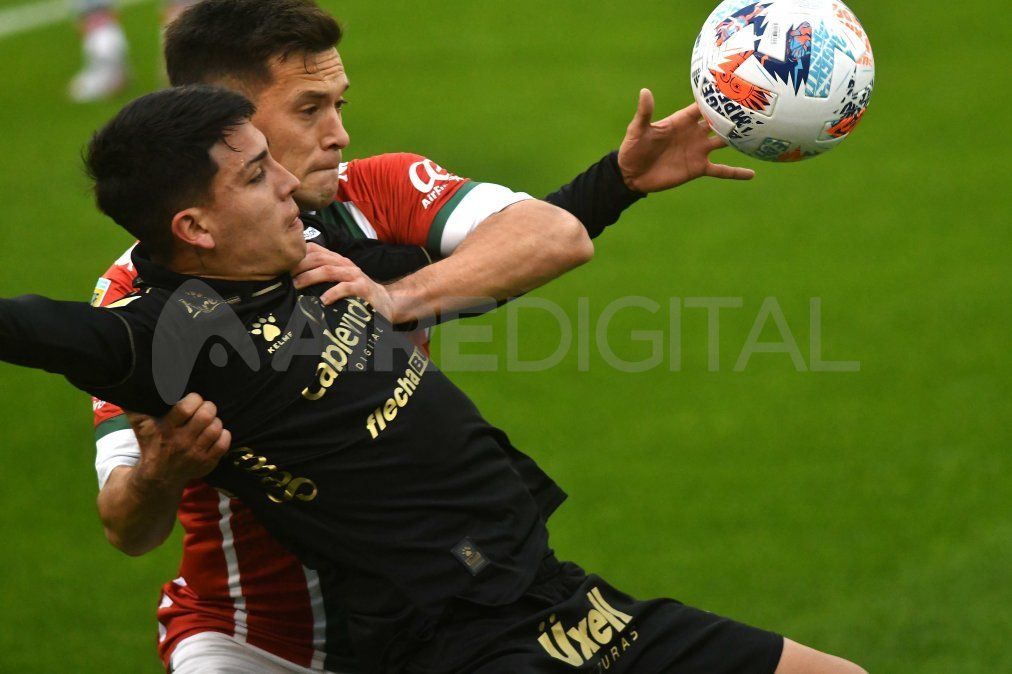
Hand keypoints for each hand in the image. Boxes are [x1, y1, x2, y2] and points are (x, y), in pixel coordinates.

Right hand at [127, 393, 230, 488]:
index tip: (193, 399)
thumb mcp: (139, 425)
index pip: (186, 408)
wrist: (158, 477)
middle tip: (204, 407)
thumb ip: (135, 405)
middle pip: (205, 416)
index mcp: (166, 429)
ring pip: (216, 428)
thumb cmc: (151, 443)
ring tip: (208, 420)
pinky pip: (224, 443)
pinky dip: (223, 435)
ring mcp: (195, 454)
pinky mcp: (207, 463)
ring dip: (215, 420)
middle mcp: (182, 442)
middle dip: (208, 407)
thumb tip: (132, 384)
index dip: (194, 399)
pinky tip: (215, 433)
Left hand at [292, 244, 394, 317]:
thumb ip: (321, 278)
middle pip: (318, 258)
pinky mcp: (363, 288)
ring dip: (310, 277)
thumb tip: (292, 282)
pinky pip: (345, 287)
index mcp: (337, 261)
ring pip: (328, 270)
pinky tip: (323, 300)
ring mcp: (354, 275)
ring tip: (297, 287)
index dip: (297, 256)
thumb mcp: (338, 282)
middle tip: (285, 279)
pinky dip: (332, 293)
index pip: (314, 250)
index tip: (281, 267)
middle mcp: (344, 264)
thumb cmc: (356, 295)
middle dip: (299, 266)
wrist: (385, 303)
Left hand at [617, 89, 754, 192]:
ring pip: (725, 142)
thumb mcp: (638, 129)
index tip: (736, 86)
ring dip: (741, 139)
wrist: (631, 174)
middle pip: (720, 121)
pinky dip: (736, 173)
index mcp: (682, 120)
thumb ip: (645, 112)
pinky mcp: (698, 168)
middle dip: (736, 115)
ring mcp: (699, 150)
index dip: (717, 97)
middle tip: (758, 107)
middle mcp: (695, 133)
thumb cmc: (633, 148)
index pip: (703, 106)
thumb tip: (644, 92)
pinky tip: (752, 174)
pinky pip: (721, 170)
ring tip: (763, 133)